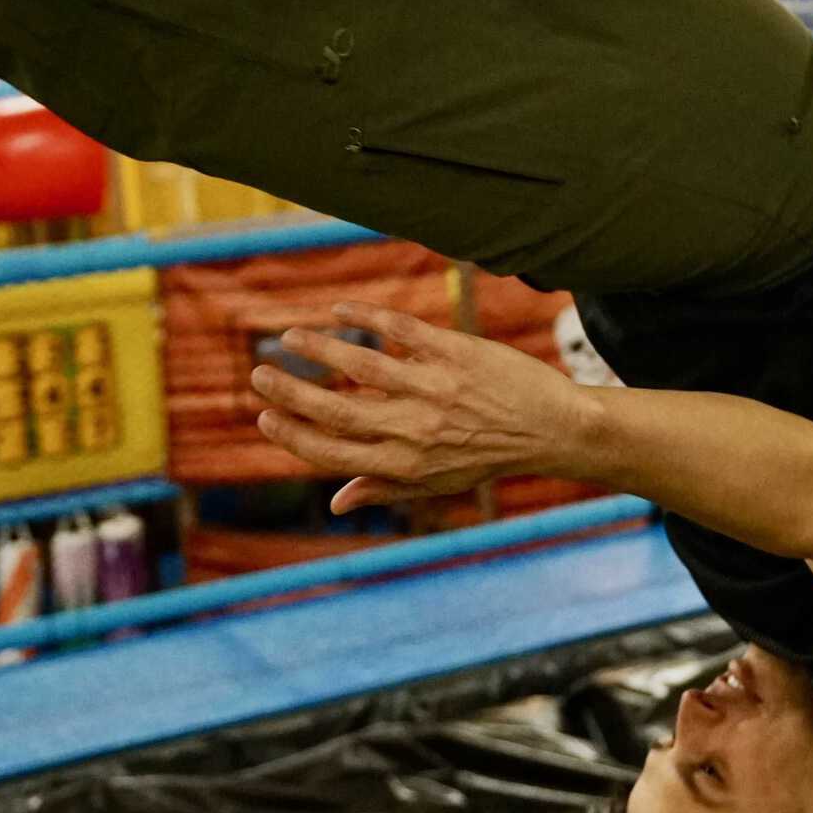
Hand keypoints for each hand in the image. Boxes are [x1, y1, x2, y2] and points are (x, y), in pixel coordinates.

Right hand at [250, 300, 596, 514]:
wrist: (553, 429)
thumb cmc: (489, 457)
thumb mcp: (437, 483)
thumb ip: (383, 489)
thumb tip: (334, 502)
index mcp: (404, 465)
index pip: (333, 453)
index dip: (293, 436)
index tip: (264, 417)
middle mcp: (415, 430)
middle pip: (337, 411)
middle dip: (291, 393)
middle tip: (259, 374)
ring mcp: (435, 389)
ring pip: (363, 366)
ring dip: (320, 349)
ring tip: (289, 336)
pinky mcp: (456, 354)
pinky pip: (403, 330)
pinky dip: (367, 318)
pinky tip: (339, 310)